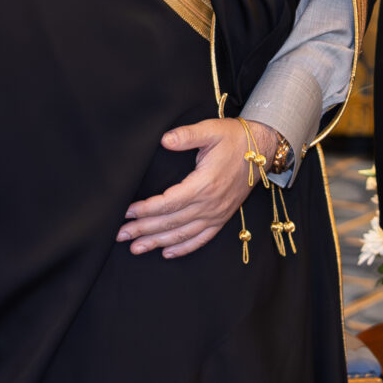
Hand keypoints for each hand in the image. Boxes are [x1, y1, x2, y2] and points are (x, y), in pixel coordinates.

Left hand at [120, 118, 281, 257]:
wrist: (261, 149)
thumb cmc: (234, 138)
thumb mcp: (211, 130)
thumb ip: (187, 135)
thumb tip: (165, 140)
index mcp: (204, 184)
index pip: (169, 203)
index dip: (146, 210)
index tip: (126, 212)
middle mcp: (210, 204)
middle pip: (172, 222)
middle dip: (144, 230)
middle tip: (120, 235)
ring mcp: (217, 214)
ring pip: (183, 234)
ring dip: (158, 242)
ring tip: (136, 248)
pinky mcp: (222, 217)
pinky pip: (202, 238)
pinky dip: (184, 248)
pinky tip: (167, 253)